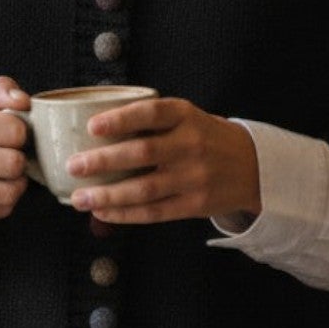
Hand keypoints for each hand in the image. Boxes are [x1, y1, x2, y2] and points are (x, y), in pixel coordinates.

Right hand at [0, 76, 31, 228]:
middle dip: (19, 158)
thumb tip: (24, 101)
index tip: (9, 134)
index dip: (20, 132)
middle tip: (7, 155)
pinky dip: (5, 199)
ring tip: (3, 173)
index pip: (15, 131)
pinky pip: (3, 209)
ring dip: (15, 182)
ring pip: (12, 191)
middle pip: (15, 163)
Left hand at [64, 97, 261, 224]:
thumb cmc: (206, 138)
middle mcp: (191, 144)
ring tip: (79, 198)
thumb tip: (92, 130)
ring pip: (145, 189)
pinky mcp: (196, 205)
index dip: (120, 119)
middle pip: (142, 153)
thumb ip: (150, 121)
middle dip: (104, 160)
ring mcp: (195, 177)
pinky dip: (125, 214)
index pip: (151, 113)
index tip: (92, 126)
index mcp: (186, 116)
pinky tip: (103, 212)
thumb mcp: (187, 117)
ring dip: (108, 195)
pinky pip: (155, 212)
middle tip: (73, 165)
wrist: (254, 166)